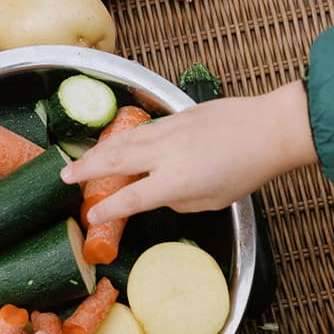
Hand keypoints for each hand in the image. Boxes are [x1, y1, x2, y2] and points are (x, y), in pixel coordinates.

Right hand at [62, 81, 316, 224]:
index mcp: (176, 181)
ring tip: (79, 159)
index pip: (131, 198)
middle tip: (64, 176)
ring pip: (124, 140)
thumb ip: (180, 201)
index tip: (91, 217)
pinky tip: (114, 142)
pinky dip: (121, 137)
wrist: (270, 129)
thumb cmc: (247, 171)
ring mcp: (170, 130)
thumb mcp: (212, 201)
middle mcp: (167, 153)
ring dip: (98, 150)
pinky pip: (141, 128)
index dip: (108, 209)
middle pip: (116, 161)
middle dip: (86, 170)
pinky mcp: (177, 115)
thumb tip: (161, 195)